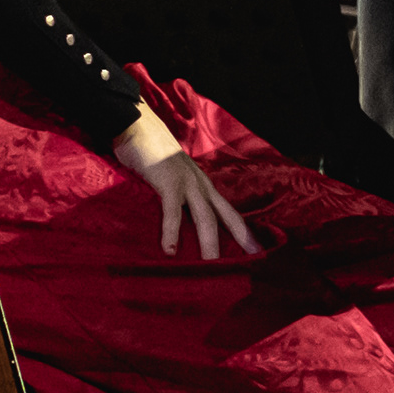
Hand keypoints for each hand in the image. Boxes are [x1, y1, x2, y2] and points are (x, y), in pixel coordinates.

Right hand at [115, 118, 258, 259]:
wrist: (137, 125)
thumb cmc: (151, 155)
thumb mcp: (171, 178)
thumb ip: (177, 198)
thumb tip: (177, 225)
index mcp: (202, 185)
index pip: (228, 212)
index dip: (243, 232)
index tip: (256, 251)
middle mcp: (200, 184)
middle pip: (225, 217)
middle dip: (239, 240)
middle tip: (249, 264)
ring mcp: (186, 182)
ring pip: (205, 218)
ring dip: (209, 244)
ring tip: (211, 267)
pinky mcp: (168, 181)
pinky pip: (172, 211)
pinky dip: (172, 232)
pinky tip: (170, 251)